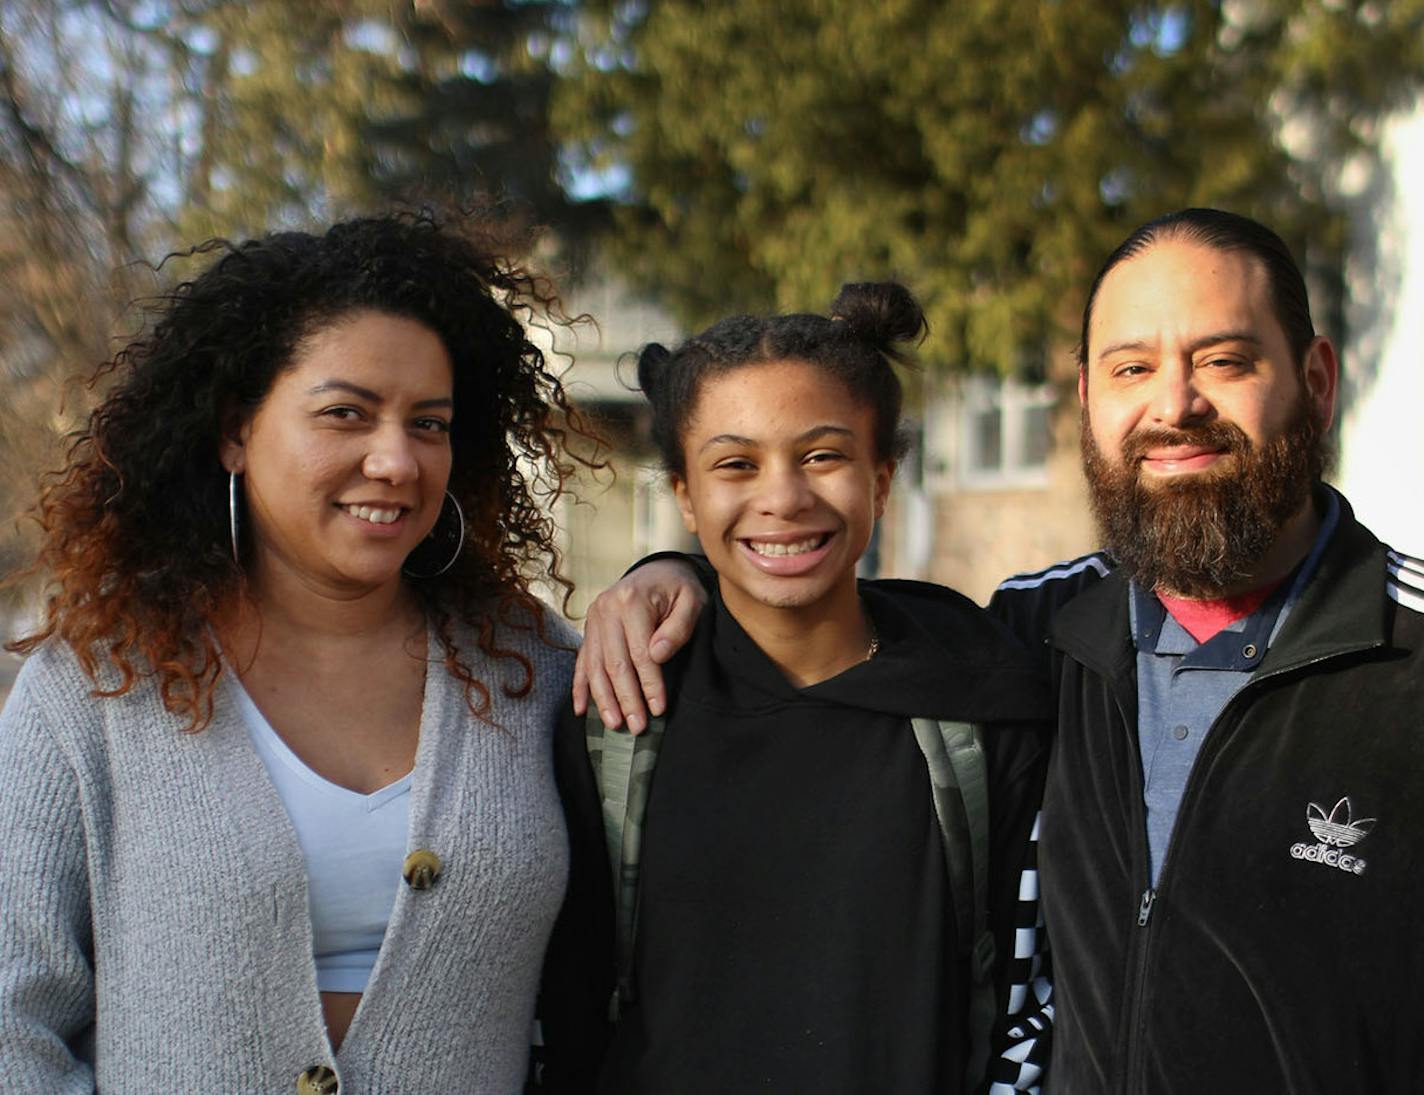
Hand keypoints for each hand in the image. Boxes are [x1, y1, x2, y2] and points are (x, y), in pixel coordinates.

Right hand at [572, 559, 705, 733]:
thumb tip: (658, 655)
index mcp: (631, 601)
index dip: (649, 684)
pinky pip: (582, 661)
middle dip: (626, 699)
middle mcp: (606, 609)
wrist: (658, 569)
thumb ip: (679, 626)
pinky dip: (581, 686)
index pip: (640, 653)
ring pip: (595, 666)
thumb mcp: (692, 600)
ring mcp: (594, 619)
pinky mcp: (589, 628)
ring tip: (614, 725)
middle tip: (637, 727)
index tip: (658, 709)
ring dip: (603, 699)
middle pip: (614, 663)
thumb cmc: (679, 588)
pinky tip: (581, 709)